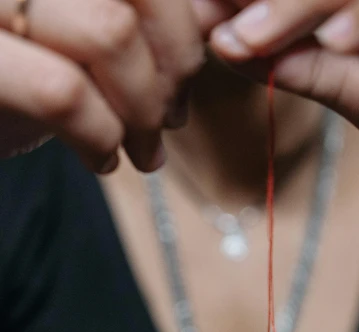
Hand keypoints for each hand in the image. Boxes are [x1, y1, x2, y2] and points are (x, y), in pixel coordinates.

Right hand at [0, 0, 204, 171]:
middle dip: (172, 70)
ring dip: (143, 112)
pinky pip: (65, 93)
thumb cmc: (12, 76)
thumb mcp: (75, 34)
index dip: (182, 26)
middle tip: (170, 122)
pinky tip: (103, 161)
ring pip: (110, 34)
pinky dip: (101, 138)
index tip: (186, 81)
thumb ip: (133, 20)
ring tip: (141, 151)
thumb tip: (216, 23)